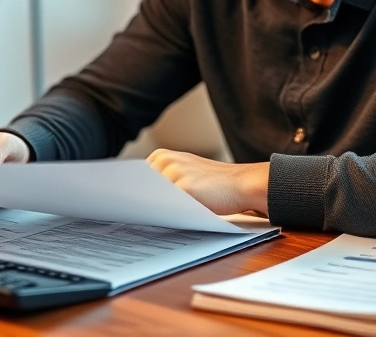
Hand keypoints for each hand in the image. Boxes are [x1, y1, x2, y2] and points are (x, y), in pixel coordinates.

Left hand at [146, 149, 269, 215]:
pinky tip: (168, 221)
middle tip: (142, 216)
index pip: (135, 180)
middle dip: (140, 203)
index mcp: (161, 156)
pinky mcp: (183, 188)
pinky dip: (164, 215)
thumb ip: (163, 181)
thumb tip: (139, 201)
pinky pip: (165, 207)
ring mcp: (172, 173)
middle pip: (139, 189)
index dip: (136, 196)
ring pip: (149, 199)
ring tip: (157, 220)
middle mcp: (164, 160)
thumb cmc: (215, 184)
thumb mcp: (186, 173)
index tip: (133, 209)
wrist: (241, 183)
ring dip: (151, 210)